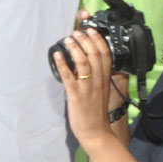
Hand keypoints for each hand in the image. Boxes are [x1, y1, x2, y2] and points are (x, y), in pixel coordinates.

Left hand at [55, 27, 118, 149]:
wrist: (96, 132)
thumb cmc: (96, 111)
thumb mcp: (101, 89)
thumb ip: (97, 75)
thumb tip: (87, 61)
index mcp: (105, 78)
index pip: (105, 54)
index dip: (98, 39)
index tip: (90, 29)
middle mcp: (98, 81)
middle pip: (95, 54)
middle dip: (85, 40)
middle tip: (76, 32)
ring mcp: (87, 88)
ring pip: (84, 63)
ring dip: (75, 49)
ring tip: (67, 40)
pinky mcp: (76, 96)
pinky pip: (69, 77)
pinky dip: (62, 64)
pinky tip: (57, 55)